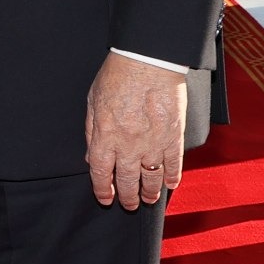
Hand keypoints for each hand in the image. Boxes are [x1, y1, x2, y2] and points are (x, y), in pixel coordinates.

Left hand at [85, 54, 186, 208]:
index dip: (102, 189)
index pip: (100, 173)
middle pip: (126, 180)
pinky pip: (173, 164)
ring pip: (151, 177)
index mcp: (104, 136)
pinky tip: (169, 184)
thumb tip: (90, 156)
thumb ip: (91, 131)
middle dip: (127, 196)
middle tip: (129, 203)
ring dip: (150, 192)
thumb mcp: (92, 101)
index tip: (106, 198)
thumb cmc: (118, 75)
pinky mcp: (173, 136)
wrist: (148, 60)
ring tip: (149, 198)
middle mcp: (127, 145)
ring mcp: (152, 143)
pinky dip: (172, 177)